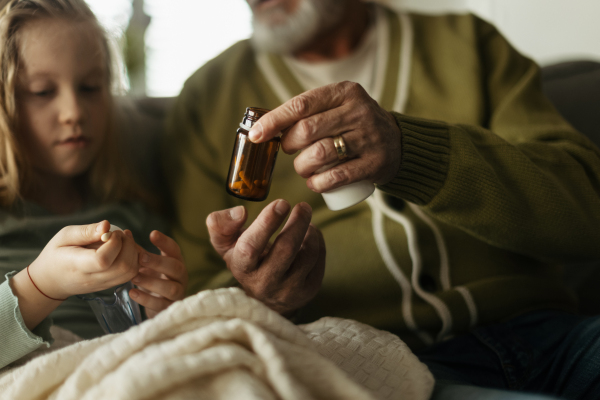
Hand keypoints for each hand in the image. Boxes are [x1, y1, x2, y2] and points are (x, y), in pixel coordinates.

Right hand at [29, 220, 139, 298]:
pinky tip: (123, 249)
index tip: (110, 233)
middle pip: (123, 267)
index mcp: (77, 266)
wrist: (51, 281)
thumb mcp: (64, 237)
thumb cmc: (56, 254)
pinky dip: (133, 260)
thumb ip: (86, 231)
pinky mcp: (110, 285)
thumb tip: (107, 225)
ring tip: (123, 240)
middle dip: (128, 245)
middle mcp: (92, 279)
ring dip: (133, 252)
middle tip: (119, 234)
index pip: (103, 260)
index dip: (114, 243)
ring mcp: (103, 284)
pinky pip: (129, 275)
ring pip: (130, 272)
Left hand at [128, 230, 187, 317]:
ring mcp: (177, 293)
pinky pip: (160, 304)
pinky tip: (133, 292)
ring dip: (152, 282)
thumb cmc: (153, 278)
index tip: (152, 234)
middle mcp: (181, 277)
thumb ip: (138, 250)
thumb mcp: (147, 264)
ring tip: (134, 277)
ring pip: (170, 288)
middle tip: (141, 257)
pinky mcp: (169, 307)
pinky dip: (146, 299)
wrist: (158, 304)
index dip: (165, 242)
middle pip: (176, 267)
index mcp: (176, 262)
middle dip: (158, 262)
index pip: (175, 249)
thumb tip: (125, 233)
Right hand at [206, 200, 325, 315]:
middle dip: (297, 223)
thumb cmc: (245, 260)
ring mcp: (289, 290)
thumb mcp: (225, 244)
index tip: (281, 203)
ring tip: (305, 219)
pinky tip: (309, 234)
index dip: (267, 222)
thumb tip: (240, 212)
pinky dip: (317, 241)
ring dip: (309, 231)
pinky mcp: (308, 290)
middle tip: (303, 206)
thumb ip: (220, 224)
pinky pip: (319, 260)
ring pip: (307, 254)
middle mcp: (265, 283)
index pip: (251, 247)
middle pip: (286, 249)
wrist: (265, 295)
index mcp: (242, 268)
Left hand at [248, 81, 401, 191]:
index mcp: (344, 92)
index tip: (255, 135)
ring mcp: (369, 138)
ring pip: (320, 154)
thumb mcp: (337, 106)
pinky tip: (313, 184)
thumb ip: (307, 110)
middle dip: (289, 145)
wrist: (398, 143)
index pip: (301, 105)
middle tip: (290, 150)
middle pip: (307, 130)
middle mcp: (359, 111)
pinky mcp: (375, 163)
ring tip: (303, 168)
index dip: (274, 121)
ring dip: (302, 167)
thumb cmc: (353, 125)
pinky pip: (337, 176)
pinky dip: (318, 183)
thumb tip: (263, 125)